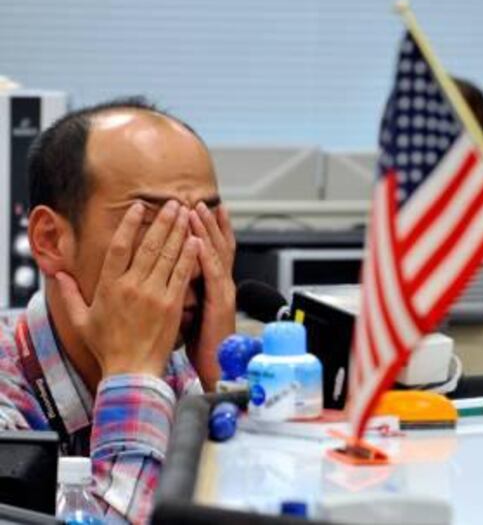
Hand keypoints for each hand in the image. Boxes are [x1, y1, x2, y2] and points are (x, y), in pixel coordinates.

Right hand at [56, 201, 199, 378]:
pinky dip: (190, 256)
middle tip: (174, 202)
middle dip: (163, 220)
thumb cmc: (107, 347)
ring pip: (168, 255)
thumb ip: (69, 294)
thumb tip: (57, 274)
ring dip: (179, 231)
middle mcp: (132, 286)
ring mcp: (154, 294)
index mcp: (109, 286)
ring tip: (186, 213)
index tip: (139, 207)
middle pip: (149, 245)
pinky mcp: (172, 304)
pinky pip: (182, 274)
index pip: (120, 246)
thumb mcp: (81, 320)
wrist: (132, 371)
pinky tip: (196, 240)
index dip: (130, 224)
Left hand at [187, 202, 235, 389]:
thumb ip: (187, 294)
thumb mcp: (196, 313)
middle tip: (198, 202)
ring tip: (197, 210)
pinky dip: (206, 254)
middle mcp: (223, 284)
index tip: (196, 211)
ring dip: (207, 230)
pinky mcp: (220, 302)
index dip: (206, 231)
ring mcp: (224, 291)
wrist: (220, 366)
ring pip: (217, 253)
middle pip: (218, 245)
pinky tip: (198, 240)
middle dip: (208, 223)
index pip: (211, 251)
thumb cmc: (204, 345)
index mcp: (215, 286)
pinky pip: (213, 273)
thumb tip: (171, 281)